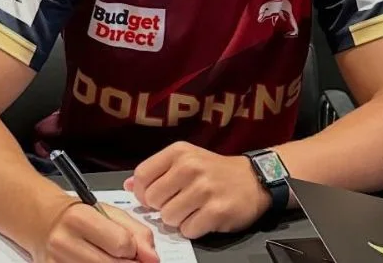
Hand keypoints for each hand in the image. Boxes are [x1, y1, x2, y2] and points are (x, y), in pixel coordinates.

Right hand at [37, 201, 160, 262]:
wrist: (43, 223)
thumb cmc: (80, 217)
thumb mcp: (110, 213)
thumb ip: (137, 233)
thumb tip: (153, 258)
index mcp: (79, 218)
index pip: (122, 244)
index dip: (134, 249)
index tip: (132, 248)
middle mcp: (63, 242)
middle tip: (127, 258)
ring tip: (109, 259)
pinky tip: (96, 262)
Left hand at [124, 141, 269, 238]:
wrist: (254, 179)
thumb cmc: (214, 171)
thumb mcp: (185, 159)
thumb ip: (156, 171)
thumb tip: (128, 186)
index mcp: (179, 152)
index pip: (141, 176)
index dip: (142, 192)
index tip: (154, 196)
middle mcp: (190, 167)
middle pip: (152, 200)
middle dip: (162, 207)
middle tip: (179, 202)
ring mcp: (204, 189)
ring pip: (168, 218)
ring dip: (178, 220)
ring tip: (193, 210)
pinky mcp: (216, 211)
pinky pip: (188, 230)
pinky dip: (193, 229)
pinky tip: (204, 217)